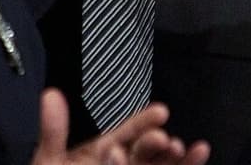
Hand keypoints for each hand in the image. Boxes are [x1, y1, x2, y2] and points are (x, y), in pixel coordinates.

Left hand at [31, 90, 208, 164]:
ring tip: (179, 148)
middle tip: (161, 138)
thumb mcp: (51, 162)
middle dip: (154, 143)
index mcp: (106, 151)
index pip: (128, 133)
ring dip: (175, 158)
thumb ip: (54, 131)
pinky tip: (200, 153)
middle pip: (145, 151)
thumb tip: (50, 94)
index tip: (161, 112)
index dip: (144, 122)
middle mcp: (126, 164)